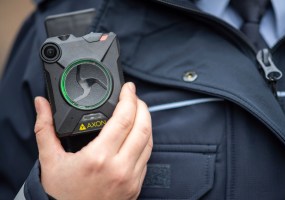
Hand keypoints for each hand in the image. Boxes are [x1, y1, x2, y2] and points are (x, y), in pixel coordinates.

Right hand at [34, 82, 152, 199]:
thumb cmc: (61, 194)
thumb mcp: (49, 160)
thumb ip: (45, 128)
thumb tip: (42, 104)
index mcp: (99, 158)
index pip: (124, 119)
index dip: (129, 98)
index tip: (128, 88)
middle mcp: (120, 168)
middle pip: (143, 127)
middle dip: (142, 106)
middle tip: (134, 97)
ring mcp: (131, 178)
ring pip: (149, 141)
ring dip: (146, 122)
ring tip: (137, 112)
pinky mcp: (136, 185)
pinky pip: (147, 157)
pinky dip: (145, 140)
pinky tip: (137, 134)